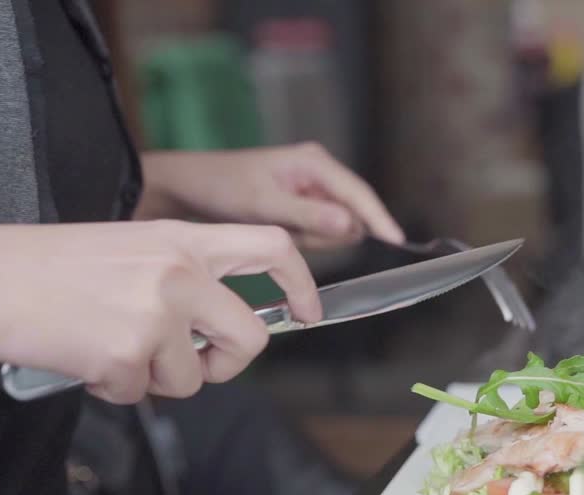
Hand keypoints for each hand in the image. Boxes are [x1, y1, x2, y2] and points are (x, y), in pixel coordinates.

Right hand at [0, 220, 320, 403]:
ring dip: (157, 378)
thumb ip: (182, 276)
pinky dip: (114, 389)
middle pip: (250, 337)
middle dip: (229, 365)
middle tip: (196, 365)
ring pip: (193, 378)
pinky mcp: (127, 354)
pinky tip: (83, 357)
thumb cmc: (45, 267)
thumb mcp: (128, 248)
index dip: (301, 283)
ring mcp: (156, 314)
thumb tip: (221, 322)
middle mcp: (179, 272)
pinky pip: (142, 394)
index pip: (272, 247)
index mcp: (182, 239)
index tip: (306, 313)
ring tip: (110, 347)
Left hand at [138, 144, 404, 249]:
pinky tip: (276, 231)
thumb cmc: (220, 188)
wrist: (185, 190)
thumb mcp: (263, 204)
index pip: (360, 195)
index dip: (380, 219)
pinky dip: (301, 240)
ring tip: (275, 226)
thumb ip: (309, 215)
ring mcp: (312, 192)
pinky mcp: (302, 208)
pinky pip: (318, 234)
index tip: (398, 242)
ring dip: (311, 239)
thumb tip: (352, 224)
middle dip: (326, 233)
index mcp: (315, 163)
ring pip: (335, 230)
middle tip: (289, 230)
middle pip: (350, 216)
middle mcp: (319, 174)